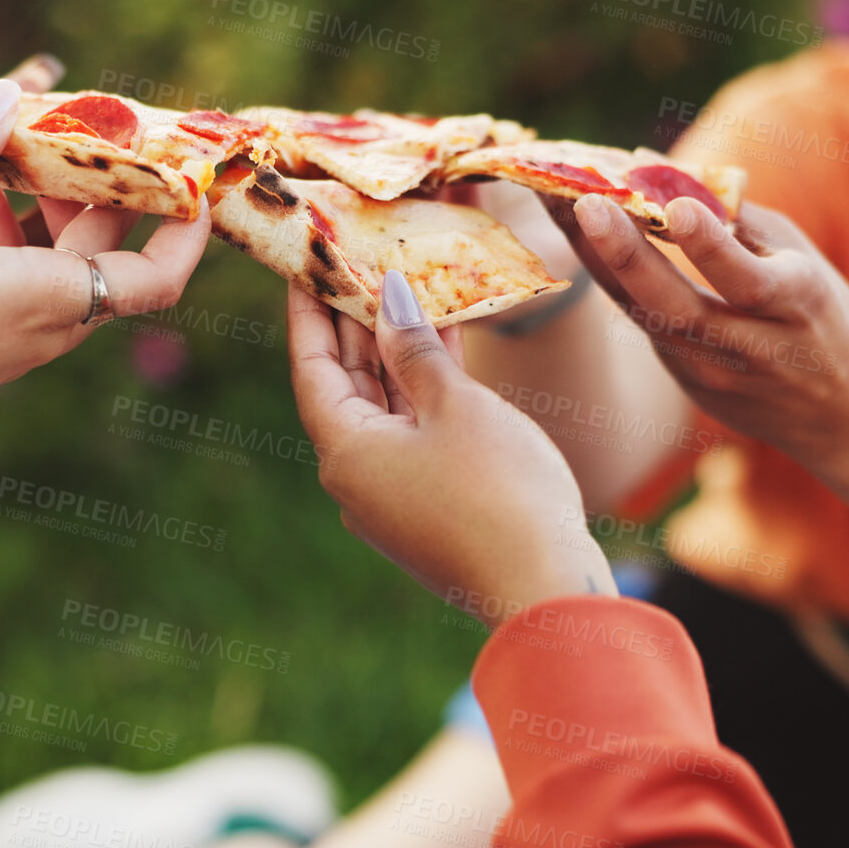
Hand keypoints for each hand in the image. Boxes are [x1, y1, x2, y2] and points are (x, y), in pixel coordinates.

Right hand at [0, 75, 211, 489]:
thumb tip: (8, 95)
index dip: (188, 226)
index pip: (160, 273)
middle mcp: (49, 322)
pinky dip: (18, 228)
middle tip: (90, 124)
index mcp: (51, 298)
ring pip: (64, 258)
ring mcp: (17, 335)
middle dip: (107, 184)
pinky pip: (25, 274)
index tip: (194, 176)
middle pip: (109, 248)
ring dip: (54, 201)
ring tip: (24, 144)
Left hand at [289, 270, 614, 626]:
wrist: (543, 588)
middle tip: (358, 258)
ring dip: (396, 351)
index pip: (311, 364)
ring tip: (405, 284)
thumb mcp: (455, 405)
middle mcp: (356, 475)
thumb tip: (387, 296)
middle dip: (355, 322)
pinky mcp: (430, 504)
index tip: (305, 260)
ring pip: (386, 406)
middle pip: (346, 384)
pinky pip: (416, 431)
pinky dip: (425, 388)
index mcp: (344, 451)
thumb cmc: (499, 490)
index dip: (309, 308)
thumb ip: (416, 348)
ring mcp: (393, 494)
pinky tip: (445, 342)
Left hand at [568, 193, 848, 461]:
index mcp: (797, 306)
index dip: (711, 247)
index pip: (749, 281)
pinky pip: (641, 323)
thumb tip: (667, 170)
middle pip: (679, 308)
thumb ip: (739, 220)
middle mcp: (750, 346)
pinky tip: (576, 236)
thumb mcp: (802, 259)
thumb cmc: (819, 314)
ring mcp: (711, 372)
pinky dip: (609, 278)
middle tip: (584, 205)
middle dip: (627, 256)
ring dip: (597, 261)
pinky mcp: (683, 381)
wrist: (838, 414)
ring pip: (645, 316)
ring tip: (557, 207)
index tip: (676, 208)